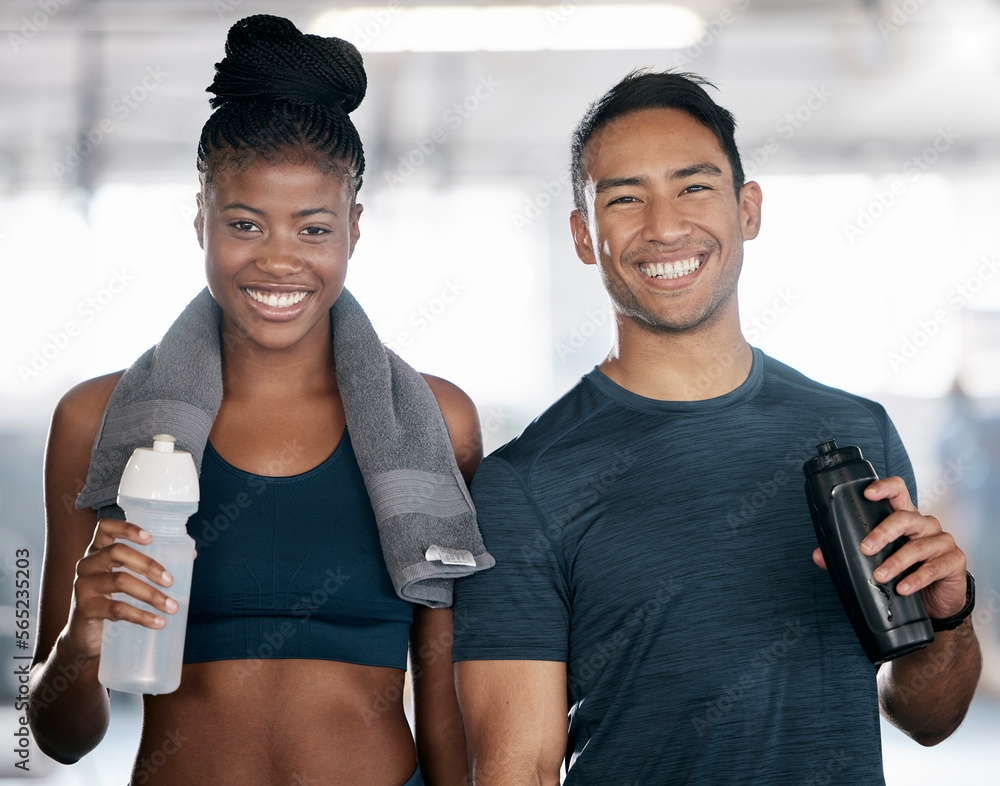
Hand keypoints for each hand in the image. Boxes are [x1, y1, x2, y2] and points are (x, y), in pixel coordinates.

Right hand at [66, 518, 176, 659]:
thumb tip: (191, 554)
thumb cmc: (112, 598)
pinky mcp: (84, 608)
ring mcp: (83, 585)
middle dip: (148, 565)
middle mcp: (87, 563)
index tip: (150, 538)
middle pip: (116, 552)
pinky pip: (117, 608)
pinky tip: (158, 622)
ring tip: (172, 607)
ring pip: (120, 581)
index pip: (105, 527)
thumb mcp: (126, 578)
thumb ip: (152, 564)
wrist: (86, 635)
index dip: (126, 528)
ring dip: (151, 594)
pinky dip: (141, 616)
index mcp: (98, 550)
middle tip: (170, 581)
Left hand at [812, 476, 967, 619]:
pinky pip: (934, 567)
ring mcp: (942, 541)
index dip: (884, 487)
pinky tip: (902, 588)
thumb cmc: (906, 571)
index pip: (898, 491)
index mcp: (905, 517)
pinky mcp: (954, 561)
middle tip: (865, 548)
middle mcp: (924, 524)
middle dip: (882, 532)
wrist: (936, 601)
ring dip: (896, 561)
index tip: (867, 493)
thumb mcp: (879, 560)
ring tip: (880, 576)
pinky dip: (916, 578)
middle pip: (905, 518)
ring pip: (918, 545)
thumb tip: (818, 555)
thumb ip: (850, 555)